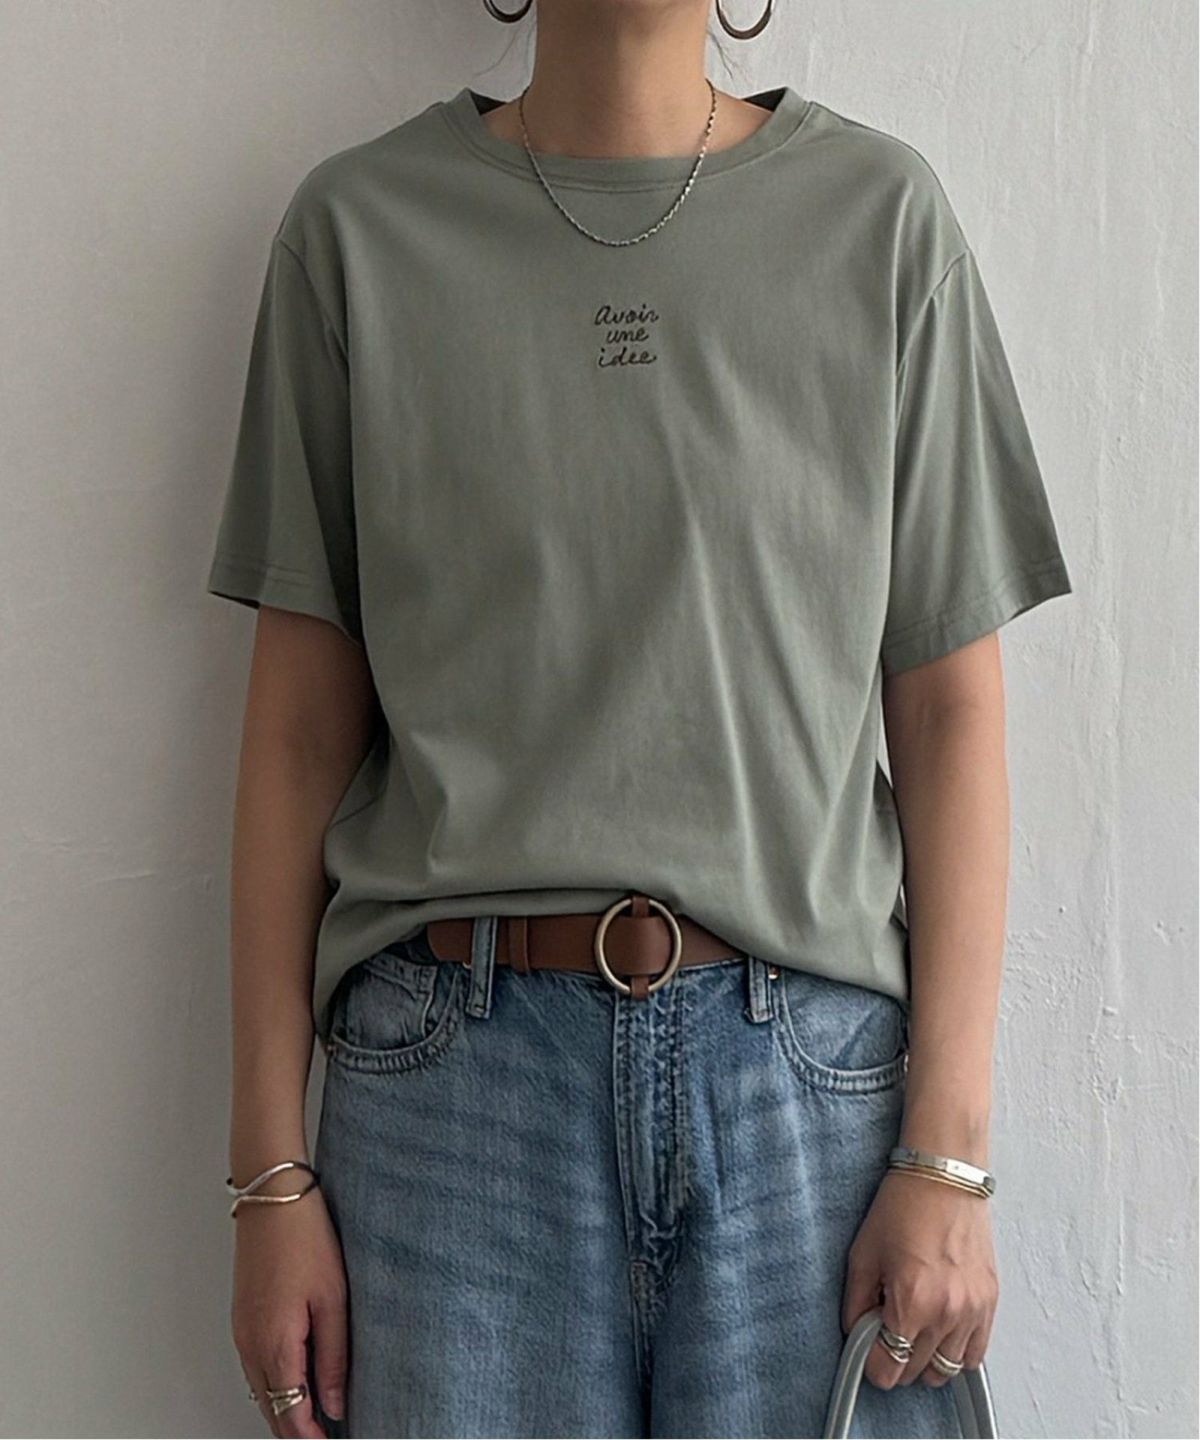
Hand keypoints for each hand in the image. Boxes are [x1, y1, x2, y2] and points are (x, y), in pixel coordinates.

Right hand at [231, 1183, 347, 1436]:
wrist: (273, 1197)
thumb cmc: (306, 1238)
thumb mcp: (333, 1299)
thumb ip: (334, 1357)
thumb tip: (334, 1405)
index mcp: (275, 1344)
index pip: (292, 1415)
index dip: (312, 1438)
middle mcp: (250, 1344)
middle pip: (271, 1411)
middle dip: (297, 1431)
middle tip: (326, 1436)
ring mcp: (241, 1332)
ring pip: (260, 1392)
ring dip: (285, 1410)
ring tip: (318, 1419)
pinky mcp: (242, 1318)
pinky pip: (255, 1368)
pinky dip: (274, 1386)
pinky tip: (296, 1383)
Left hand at [841, 1169, 997, 1389]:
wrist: (943, 1175)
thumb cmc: (903, 1205)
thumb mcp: (863, 1253)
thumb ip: (855, 1303)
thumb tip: (857, 1333)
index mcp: (912, 1302)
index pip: (889, 1369)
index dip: (871, 1363)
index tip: (867, 1349)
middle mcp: (947, 1312)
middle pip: (917, 1373)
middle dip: (895, 1359)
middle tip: (885, 1329)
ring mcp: (973, 1309)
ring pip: (947, 1369)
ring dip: (926, 1359)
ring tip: (913, 1328)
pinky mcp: (990, 1301)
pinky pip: (975, 1352)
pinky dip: (956, 1350)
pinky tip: (939, 1328)